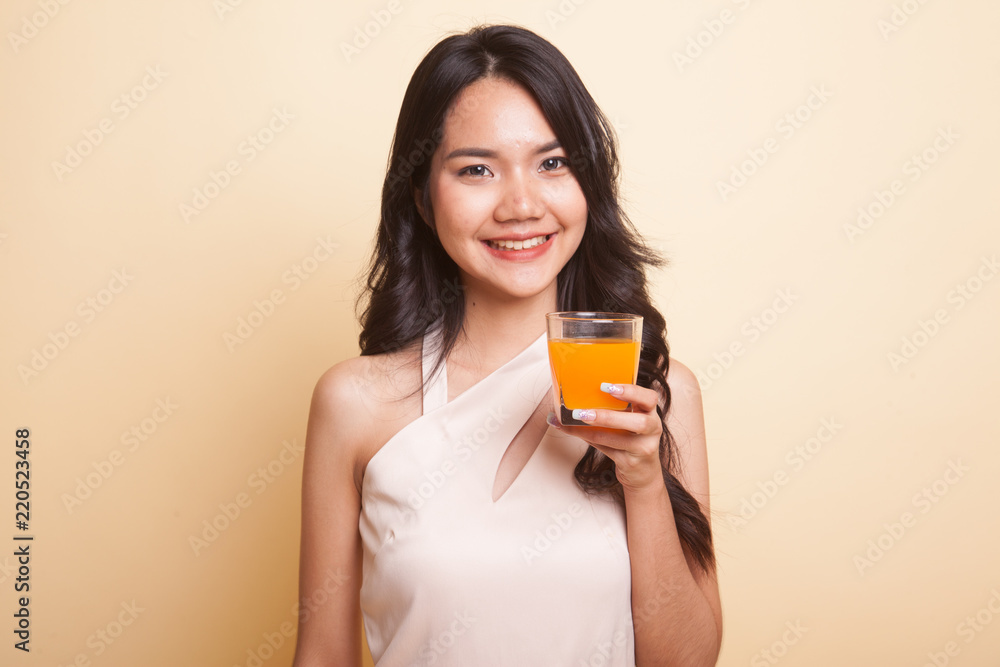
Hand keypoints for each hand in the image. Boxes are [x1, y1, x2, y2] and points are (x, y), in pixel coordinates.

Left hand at [548, 382, 664, 492]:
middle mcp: (652, 430)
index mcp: (650, 413)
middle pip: (639, 423)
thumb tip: (578, 391)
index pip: (650, 399)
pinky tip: (572, 430)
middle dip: (609, 417)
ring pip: (619, 439)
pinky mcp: (629, 462)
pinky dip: (587, 437)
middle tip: (585, 412)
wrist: (643, 471)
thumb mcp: (631, 419)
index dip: (631, 392)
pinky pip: (605, 449)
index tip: (607, 387)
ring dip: (592, 430)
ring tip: (576, 419)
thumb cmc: (632, 437)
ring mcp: (642, 448)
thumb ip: (615, 406)